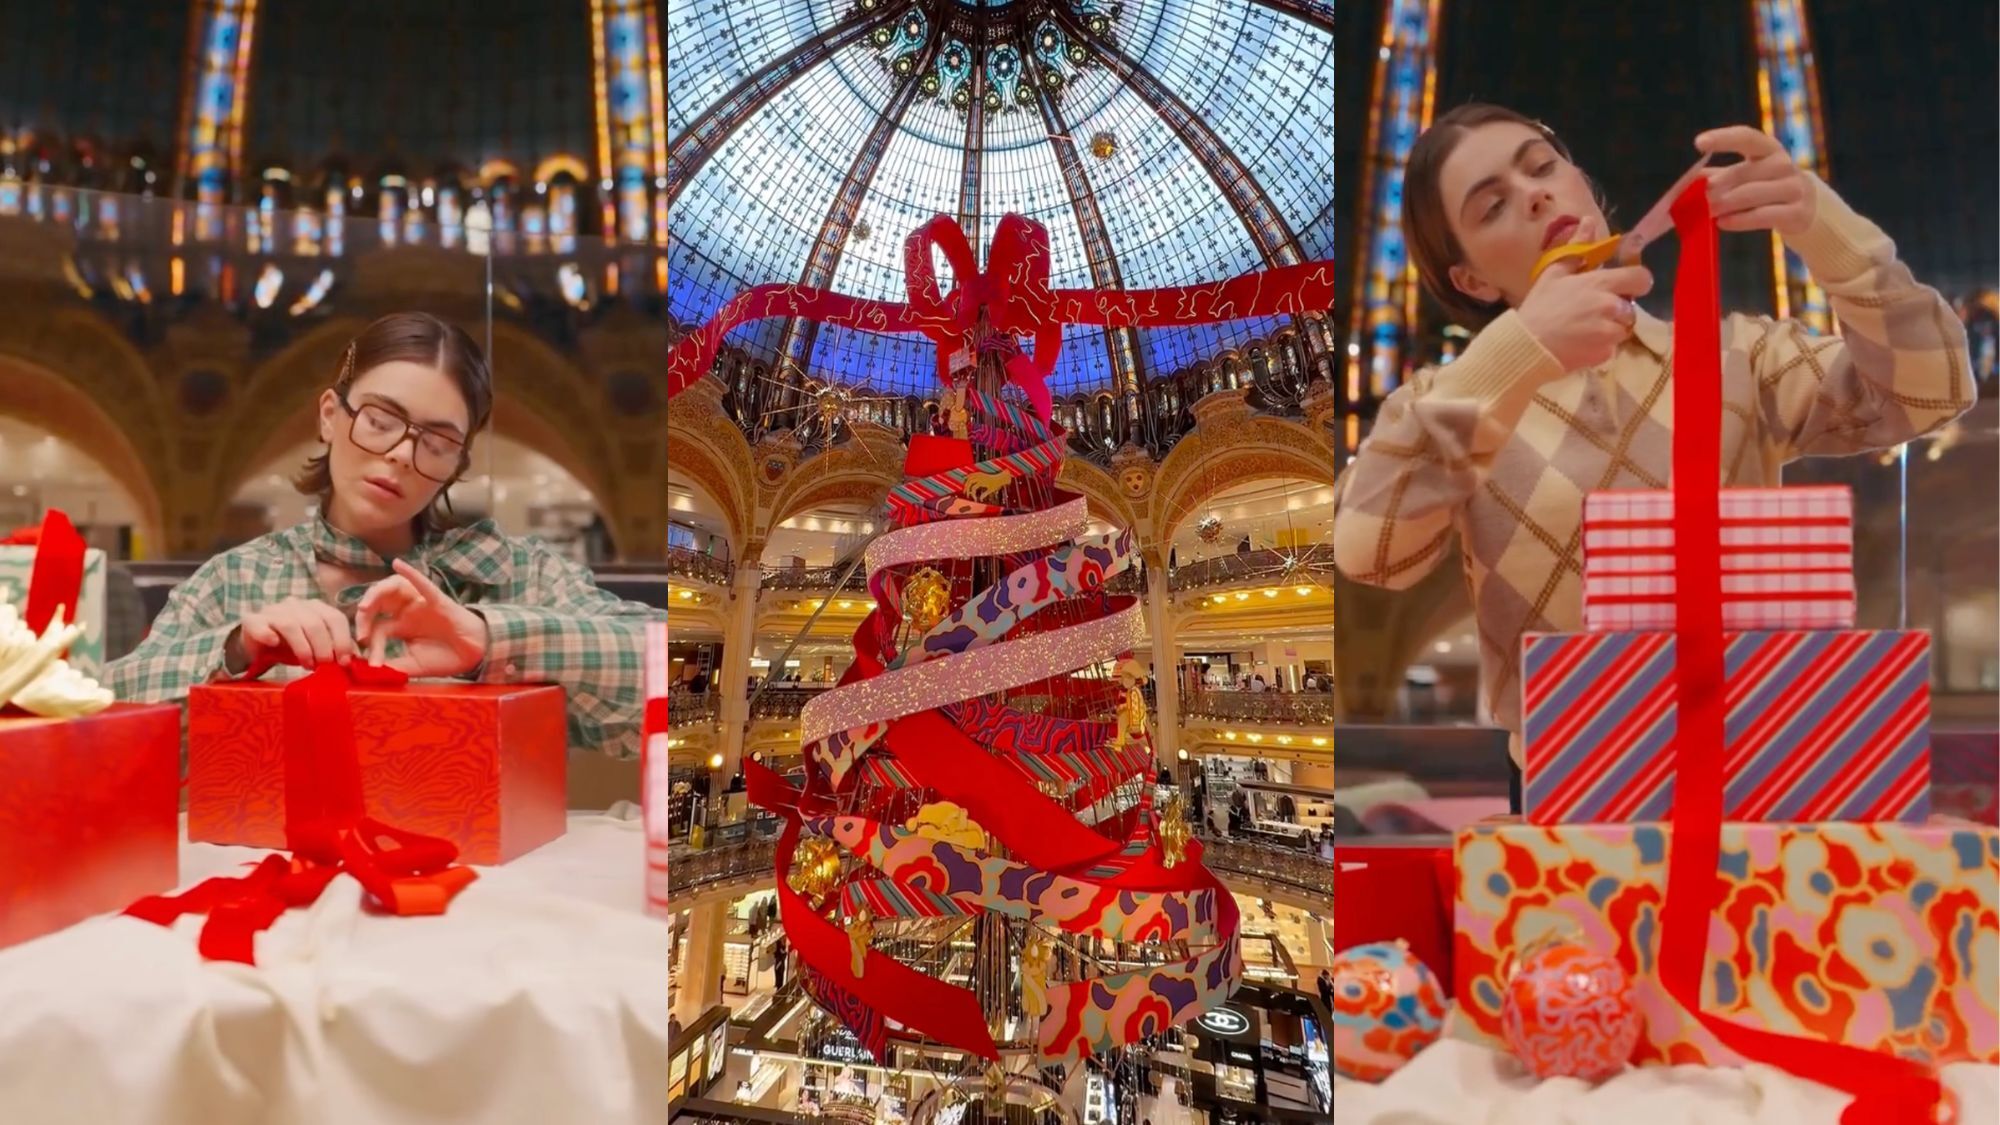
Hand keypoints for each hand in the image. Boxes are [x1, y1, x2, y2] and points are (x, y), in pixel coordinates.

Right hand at [239, 597, 355, 668]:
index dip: (342, 640)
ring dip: (302, 648)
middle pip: (315, 623)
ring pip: (291, 625)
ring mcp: (273, 611)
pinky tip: (274, 644)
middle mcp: (296, 605)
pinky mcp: (252, 620)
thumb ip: (336, 650)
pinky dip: (268, 634)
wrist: (257, 647)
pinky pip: (260, 625)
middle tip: (325, 666)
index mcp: (316, 608)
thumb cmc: (292, 647)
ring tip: (307, 664)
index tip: (344, 662)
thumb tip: (358, 660)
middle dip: (324, 648)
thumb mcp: (318, 648)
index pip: (335, 618)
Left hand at [354, 559, 489, 677]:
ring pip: (393, 590)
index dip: (371, 646)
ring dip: (376, 594)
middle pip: (377, 604)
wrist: (474, 655)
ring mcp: (420, 604)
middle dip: (363, 617)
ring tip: (364, 607)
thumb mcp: (413, 665)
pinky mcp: (436, 600)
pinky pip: (422, 584)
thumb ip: (393, 666)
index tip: (371, 664)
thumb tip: (369, 670)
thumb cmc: (446, 657)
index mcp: (400, 627)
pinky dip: (410, 573)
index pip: (377, 630)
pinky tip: (397, 564)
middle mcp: (406, 612)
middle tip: (360, 635)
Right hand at [1517, 220, 1654, 371]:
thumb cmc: (1540, 306)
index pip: (1641, 278)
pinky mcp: (1605, 354)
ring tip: (1584, 329)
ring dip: (1610, 328)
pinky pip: (1611, 347)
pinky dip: (1600, 346)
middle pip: (1631, 306)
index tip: (1624, 286)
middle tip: (1593, 311)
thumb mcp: (1554, 273)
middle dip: (1618, 308)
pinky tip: (1580, 343)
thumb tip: (1588, 220)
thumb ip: (1577, 248)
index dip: (1636, 281)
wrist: (1528, 345)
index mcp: (1601, 284)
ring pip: (1622, 328)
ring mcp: (1610, 333)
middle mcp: (1612, 307)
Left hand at [1696, 126, 1815, 237]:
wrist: (1807, 208)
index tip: (1698, 143)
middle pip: (1743, 173)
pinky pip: (1761, 215)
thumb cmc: (1766, 187)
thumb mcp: (1746, 176)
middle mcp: (1784, 164)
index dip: (1722, 138)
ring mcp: (1794, 187)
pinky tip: (1722, 223)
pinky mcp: (1797, 212)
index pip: (1746, 137)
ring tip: (1708, 212)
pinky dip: (1738, 220)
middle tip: (1698, 200)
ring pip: (1750, 195)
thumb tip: (1687, 180)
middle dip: (1716, 188)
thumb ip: (1719, 176)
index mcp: (1769, 149)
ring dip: (1724, 205)